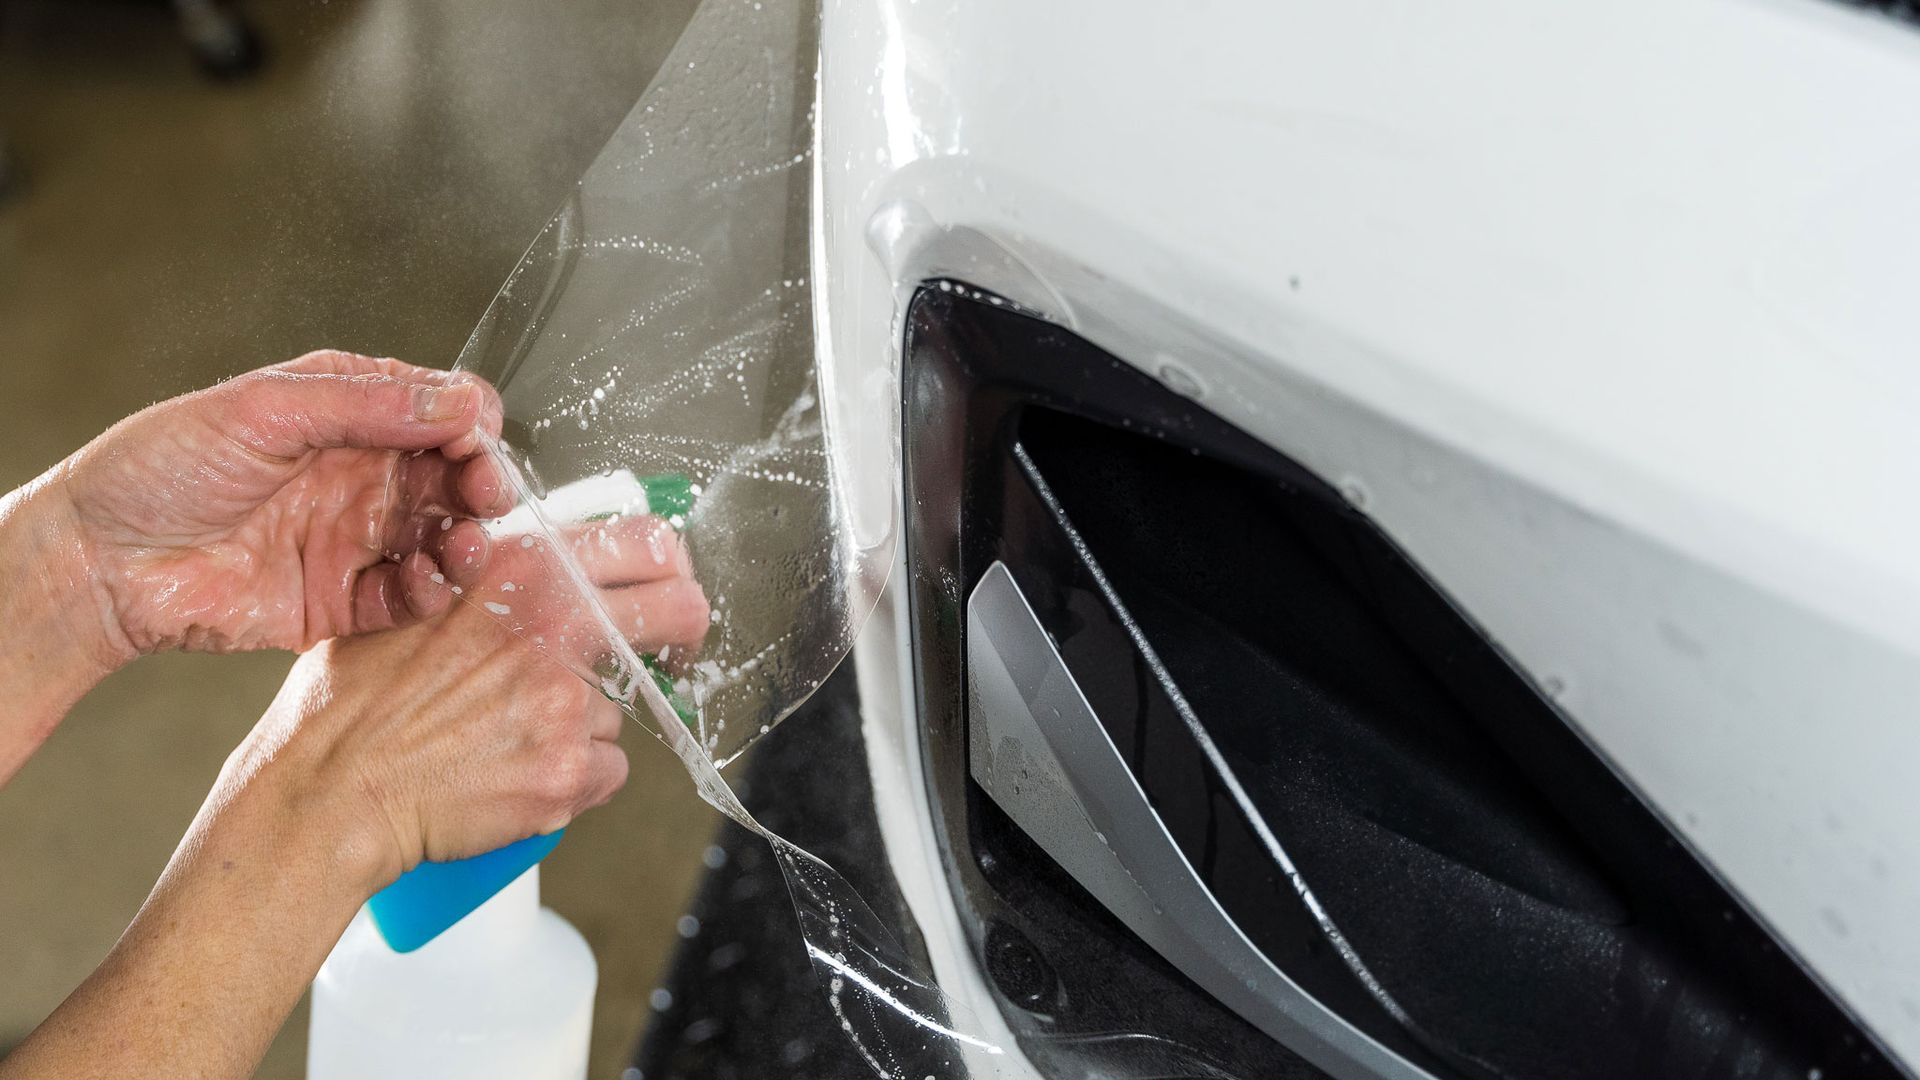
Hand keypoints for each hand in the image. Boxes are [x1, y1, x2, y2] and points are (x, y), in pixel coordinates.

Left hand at [44, 350, 508, 660]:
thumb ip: (366, 405)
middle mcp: (361, 474)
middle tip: (484, 496)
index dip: (468, 424)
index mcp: (347, 413)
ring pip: (442, 539)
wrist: (101, 561)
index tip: (472, 442)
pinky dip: (429, 592)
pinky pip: (408, 600)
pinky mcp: (343, 602)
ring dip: (465, 542)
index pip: (440, 410)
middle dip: (481, 485)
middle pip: (454, 476)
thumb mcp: (265, 411)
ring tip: (458, 546)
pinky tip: (419, 581)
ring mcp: (355, 538)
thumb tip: (460, 403)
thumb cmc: (163, 468)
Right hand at [219, 511, 705, 885]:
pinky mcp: (568, 773)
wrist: (331, 791)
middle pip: (680, 612)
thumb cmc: (354, 704)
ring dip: (581, 728)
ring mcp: (566, 704)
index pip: (648, 543)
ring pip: (619, 711)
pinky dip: (574, 780)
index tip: (668, 592)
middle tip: (667, 657)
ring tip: (507, 740)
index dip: (670, 571)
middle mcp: (554, 630)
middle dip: (680, 636)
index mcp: (522, 574)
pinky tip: (517, 776)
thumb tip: (543, 582)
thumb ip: (490, 586)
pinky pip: (608, 772)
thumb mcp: (416, 604)